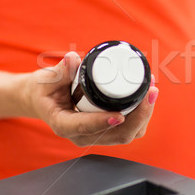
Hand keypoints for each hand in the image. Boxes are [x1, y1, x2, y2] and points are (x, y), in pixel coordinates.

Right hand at [23, 52, 157, 146]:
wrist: (43, 99)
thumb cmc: (44, 90)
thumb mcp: (46, 79)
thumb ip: (60, 70)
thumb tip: (73, 59)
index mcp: (64, 124)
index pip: (84, 128)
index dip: (102, 123)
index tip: (118, 116)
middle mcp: (82, 135)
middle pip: (117, 135)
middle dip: (138, 116)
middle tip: (150, 92)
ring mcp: (96, 135)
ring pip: (127, 134)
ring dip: (143, 115)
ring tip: (152, 90)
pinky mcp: (107, 130)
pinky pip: (129, 128)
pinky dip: (141, 114)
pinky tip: (148, 97)